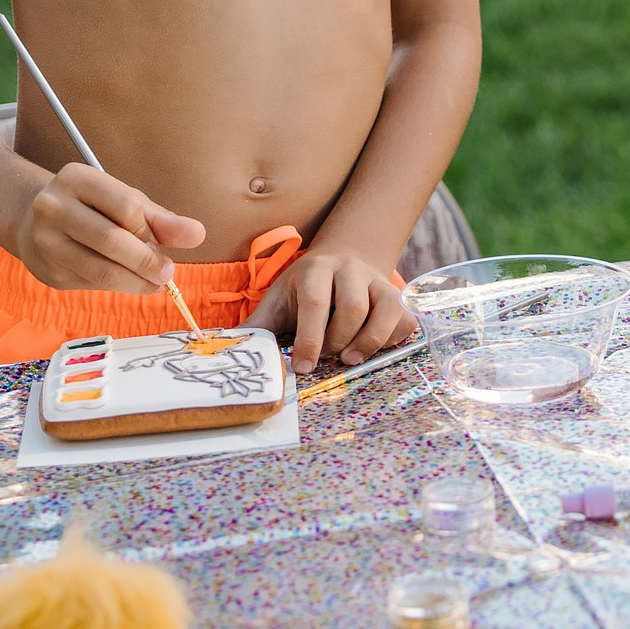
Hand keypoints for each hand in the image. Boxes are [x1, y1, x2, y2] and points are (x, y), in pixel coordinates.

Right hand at [13, 163, 204, 292]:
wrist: (33, 221)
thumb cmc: (92, 208)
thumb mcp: (124, 201)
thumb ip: (160, 218)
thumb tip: (197, 234)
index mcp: (76, 178)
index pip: (126, 205)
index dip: (149, 229)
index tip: (165, 243)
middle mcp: (53, 207)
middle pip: (112, 240)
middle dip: (147, 261)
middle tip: (167, 273)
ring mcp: (45, 241)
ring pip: (101, 270)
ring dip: (136, 281)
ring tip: (155, 282)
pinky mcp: (47, 271)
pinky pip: (91, 284)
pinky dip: (117, 286)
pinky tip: (127, 281)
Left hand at [244, 249, 414, 374]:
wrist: (344, 259)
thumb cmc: (305, 288)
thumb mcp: (278, 299)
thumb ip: (257, 325)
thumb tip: (224, 348)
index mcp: (315, 270)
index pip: (315, 302)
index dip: (310, 338)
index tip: (304, 369)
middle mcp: (350, 270)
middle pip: (353, 308)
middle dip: (338, 342)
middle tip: (327, 359)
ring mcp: (379, 280)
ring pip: (385, 311)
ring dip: (368, 343)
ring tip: (350, 359)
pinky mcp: (398, 294)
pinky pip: (405, 319)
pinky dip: (392, 340)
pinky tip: (373, 349)